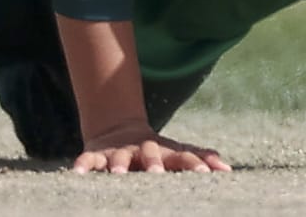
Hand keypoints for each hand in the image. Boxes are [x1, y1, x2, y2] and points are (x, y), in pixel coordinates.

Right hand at [72, 122, 232, 173]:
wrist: (119, 130)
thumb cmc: (156, 151)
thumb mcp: (176, 153)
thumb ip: (200, 158)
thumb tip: (227, 169)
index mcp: (164, 152)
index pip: (182, 156)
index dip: (194, 163)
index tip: (206, 174)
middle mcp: (142, 150)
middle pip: (150, 153)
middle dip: (153, 162)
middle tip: (156, 173)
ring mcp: (120, 152)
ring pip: (118, 157)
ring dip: (118, 164)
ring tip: (117, 174)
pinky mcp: (98, 154)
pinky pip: (89, 159)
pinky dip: (83, 165)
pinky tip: (78, 173)